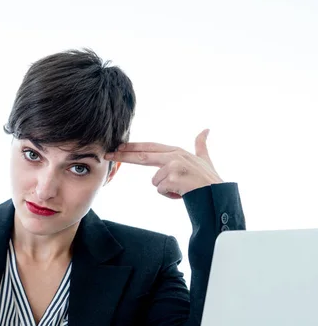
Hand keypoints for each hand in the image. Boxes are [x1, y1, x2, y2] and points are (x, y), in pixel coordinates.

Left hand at [106, 129, 222, 198]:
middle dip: (123, 156)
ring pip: (154, 181)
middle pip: (142, 156)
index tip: (118, 146)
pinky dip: (170, 195)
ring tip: (181, 189)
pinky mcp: (173, 178)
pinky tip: (182, 193)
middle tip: (107, 154)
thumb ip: (201, 145)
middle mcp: (174, 156)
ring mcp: (173, 166)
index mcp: (177, 151)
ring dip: (165, 189)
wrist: (217, 195)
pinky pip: (160, 190)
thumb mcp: (204, 159)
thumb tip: (206, 129)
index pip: (150, 148)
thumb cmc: (208, 180)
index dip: (133, 147)